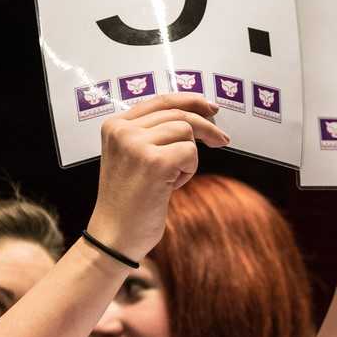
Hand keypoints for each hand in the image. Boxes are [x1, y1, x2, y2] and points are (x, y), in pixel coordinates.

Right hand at [87, 92, 228, 261]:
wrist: (114, 236)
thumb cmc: (128, 201)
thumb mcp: (133, 157)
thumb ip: (153, 132)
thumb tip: (197, 114)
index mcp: (114, 125)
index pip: (160, 100)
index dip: (191, 101)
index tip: (211, 109)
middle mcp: (122, 130)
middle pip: (178, 113)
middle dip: (206, 126)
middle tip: (222, 140)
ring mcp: (136, 144)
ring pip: (186, 132)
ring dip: (189, 157)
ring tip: (171, 179)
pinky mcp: (154, 162)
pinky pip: (190, 153)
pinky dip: (188, 171)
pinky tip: (170, 187)